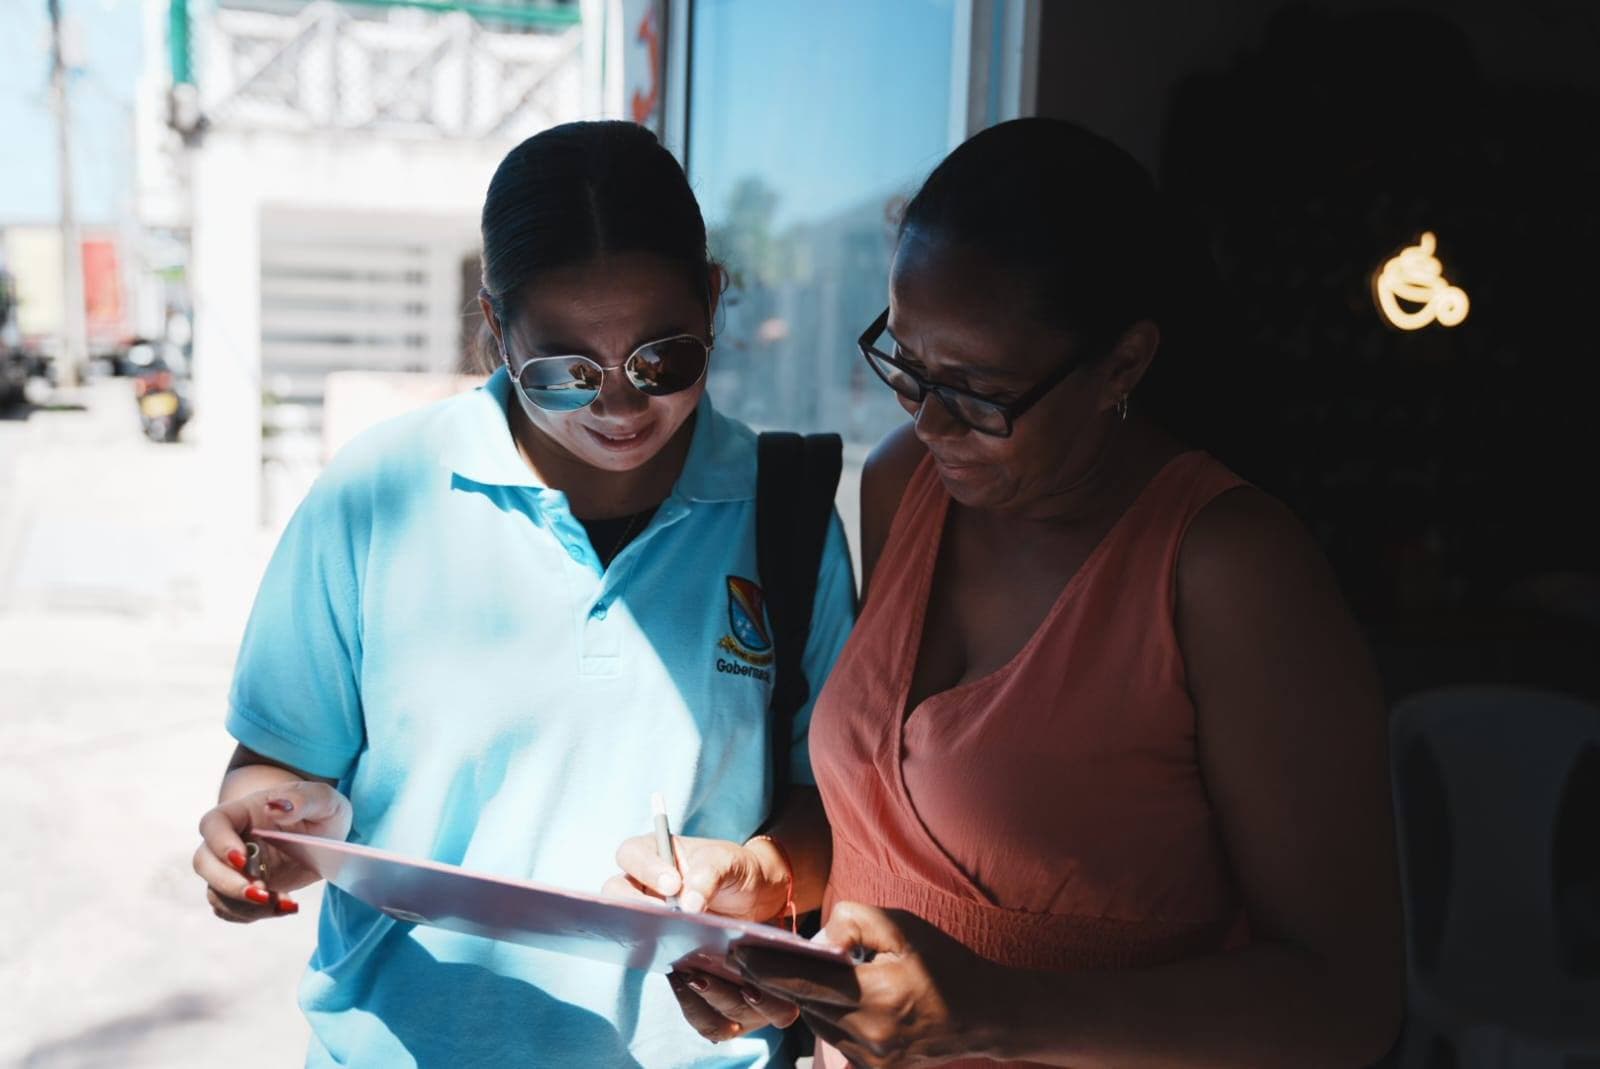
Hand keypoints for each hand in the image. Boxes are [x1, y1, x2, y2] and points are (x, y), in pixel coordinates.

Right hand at [192, 781, 351, 922]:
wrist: (324, 834)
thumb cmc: (320, 810)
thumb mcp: (323, 800)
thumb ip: (304, 800)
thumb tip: (277, 806)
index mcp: (244, 812)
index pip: (214, 823)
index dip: (219, 843)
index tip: (243, 860)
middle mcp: (231, 840)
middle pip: (205, 863)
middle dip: (228, 884)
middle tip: (262, 893)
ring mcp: (234, 868)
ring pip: (216, 892)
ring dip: (243, 905)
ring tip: (282, 903)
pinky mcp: (244, 889)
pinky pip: (233, 909)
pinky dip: (254, 914)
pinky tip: (285, 906)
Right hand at [605, 832, 799, 1041]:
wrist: (758, 896)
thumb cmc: (737, 870)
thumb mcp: (729, 863)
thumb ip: (708, 876)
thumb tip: (687, 905)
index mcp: (657, 851)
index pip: (633, 854)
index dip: (646, 869)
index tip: (672, 885)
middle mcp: (645, 881)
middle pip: (615, 890)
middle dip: (634, 904)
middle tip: (665, 917)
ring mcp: (649, 910)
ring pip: (627, 921)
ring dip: (643, 930)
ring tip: (670, 940)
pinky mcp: (661, 939)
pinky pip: (647, 947)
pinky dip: (658, 952)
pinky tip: (677, 959)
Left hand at [731, 902, 1002, 1067]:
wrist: (983, 1015)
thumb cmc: (944, 962)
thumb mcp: (904, 927)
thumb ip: (856, 922)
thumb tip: (818, 938)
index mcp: (879, 996)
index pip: (808, 981)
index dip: (768, 968)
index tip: (737, 953)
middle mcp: (871, 1034)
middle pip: (807, 1003)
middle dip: (775, 980)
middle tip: (745, 957)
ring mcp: (872, 1058)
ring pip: (818, 1022)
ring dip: (803, 997)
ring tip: (784, 971)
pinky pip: (835, 1037)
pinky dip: (826, 1014)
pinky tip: (828, 994)